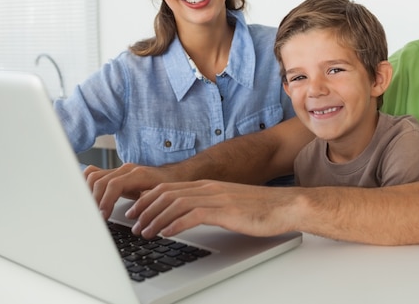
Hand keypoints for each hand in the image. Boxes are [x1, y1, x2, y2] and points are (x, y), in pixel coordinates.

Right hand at [84, 163, 172, 219]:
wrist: (172, 175)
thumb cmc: (168, 187)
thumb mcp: (160, 197)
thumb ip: (146, 202)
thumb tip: (132, 214)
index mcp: (138, 174)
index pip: (114, 184)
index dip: (106, 201)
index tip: (103, 216)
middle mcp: (126, 169)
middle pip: (100, 180)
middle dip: (94, 200)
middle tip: (93, 217)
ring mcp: (118, 170)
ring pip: (93, 176)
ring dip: (88, 193)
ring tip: (89, 210)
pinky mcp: (113, 173)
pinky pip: (94, 174)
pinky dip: (87, 184)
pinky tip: (87, 198)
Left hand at [127, 180, 298, 238]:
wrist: (286, 205)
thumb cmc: (262, 208)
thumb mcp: (229, 204)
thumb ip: (210, 206)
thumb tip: (190, 217)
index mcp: (209, 186)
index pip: (170, 188)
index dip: (148, 198)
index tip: (136, 211)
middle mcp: (210, 188)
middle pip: (168, 193)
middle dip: (145, 208)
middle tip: (133, 223)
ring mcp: (218, 197)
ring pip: (176, 203)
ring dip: (156, 218)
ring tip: (145, 232)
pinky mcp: (226, 210)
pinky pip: (194, 215)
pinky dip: (176, 224)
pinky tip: (167, 233)